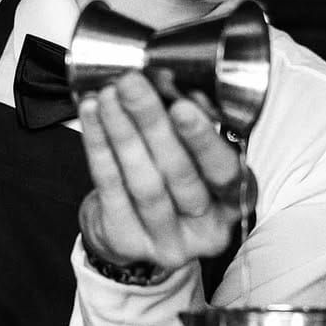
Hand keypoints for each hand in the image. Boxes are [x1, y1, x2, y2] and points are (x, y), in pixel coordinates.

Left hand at [77, 72, 249, 276]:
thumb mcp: (197, 158)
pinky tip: (92, 114)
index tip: (181, 106)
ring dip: (121, 131)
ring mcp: (166, 241)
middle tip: (132, 84)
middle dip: (151, 123)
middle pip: (178, 174)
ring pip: (142, 182)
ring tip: (108, 94)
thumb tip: (181, 88)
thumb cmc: (176, 180)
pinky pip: (109, 186)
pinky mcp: (127, 241)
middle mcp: (206, 229)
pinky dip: (98, 145)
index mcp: (233, 201)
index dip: (202, 141)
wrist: (138, 229)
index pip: (223, 173)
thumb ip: (194, 127)